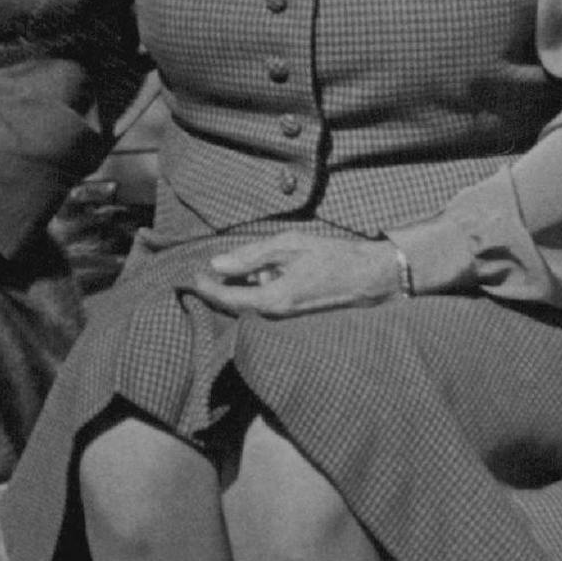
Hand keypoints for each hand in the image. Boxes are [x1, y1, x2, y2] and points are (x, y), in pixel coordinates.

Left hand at [183, 231, 408, 318]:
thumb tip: (218, 264)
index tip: (192, 276)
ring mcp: (286, 314)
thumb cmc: (331, 256)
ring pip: (251, 300)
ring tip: (230, 263)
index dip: (207, 289)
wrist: (370, 276)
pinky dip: (256, 285)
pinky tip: (259, 267)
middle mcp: (277, 313)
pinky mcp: (294, 309)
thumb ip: (252, 256)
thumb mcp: (289, 246)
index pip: (228, 299)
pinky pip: (266, 299)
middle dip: (218, 287)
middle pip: (237, 303)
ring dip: (239, 284)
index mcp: (273, 299)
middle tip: (201, 270)